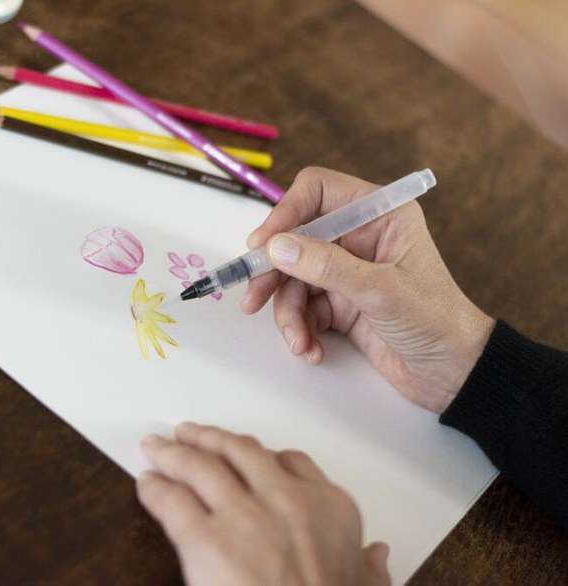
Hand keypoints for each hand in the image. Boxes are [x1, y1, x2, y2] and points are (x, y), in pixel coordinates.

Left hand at [137, 423, 390, 585]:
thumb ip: (371, 569)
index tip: (245, 451)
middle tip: (190, 433)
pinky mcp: (204, 540)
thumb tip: (378, 554)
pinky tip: (147, 484)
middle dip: (211, 439)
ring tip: (158, 446)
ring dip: (175, 452)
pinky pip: (172, 501)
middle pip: (241, 451)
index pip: (292, 462)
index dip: (262, 454)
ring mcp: (243, 516)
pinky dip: (155, 488)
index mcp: (329, 507)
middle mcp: (285, 499)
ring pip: (201, 466)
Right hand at [242, 167, 494, 412]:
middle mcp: (359, 237)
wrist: (454, 375)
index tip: (261, 246)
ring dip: (287, 313)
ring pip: (292, 279)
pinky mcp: (339, 304)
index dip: (285, 213)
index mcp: (379, 215)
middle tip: (253, 300)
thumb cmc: (435, 322)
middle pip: (294, 238)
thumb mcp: (381, 291)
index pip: (318, 191)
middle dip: (273, 273)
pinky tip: (312, 351)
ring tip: (299, 342)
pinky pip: (301, 308)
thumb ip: (326, 266)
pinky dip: (300, 330)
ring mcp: (346, 271)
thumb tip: (275, 246)